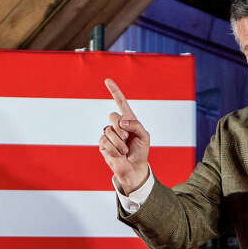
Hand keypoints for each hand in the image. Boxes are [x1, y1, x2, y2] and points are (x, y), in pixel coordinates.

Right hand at [99, 78, 150, 193]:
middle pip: (113, 116)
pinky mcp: (103, 144)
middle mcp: (117, 125)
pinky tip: (118, 154)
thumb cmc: (141, 151)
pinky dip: (114, 149)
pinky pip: (105, 141)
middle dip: (122, 129)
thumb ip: (136, 125)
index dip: (115, 91)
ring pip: (109, 130)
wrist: (134, 168)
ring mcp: (109, 134)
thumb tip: (121, 122)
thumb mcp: (144, 136)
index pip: (121, 103)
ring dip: (119, 143)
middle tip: (128, 139)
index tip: (107, 80)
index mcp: (128, 120)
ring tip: (124, 150)